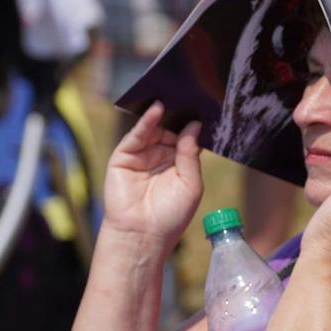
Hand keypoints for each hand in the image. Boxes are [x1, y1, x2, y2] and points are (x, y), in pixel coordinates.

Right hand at [103, 102, 202, 251]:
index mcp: (180, 164)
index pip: (187, 138)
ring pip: (154, 129)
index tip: (206, 107)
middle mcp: (161, 157)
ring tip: (176, 97)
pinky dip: (147, 121)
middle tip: (191, 95)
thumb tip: (194, 125)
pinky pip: (136, 135)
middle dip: (180, 115)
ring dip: (164, 114)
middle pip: (171, 129)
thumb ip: (190, 154)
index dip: (194, 125)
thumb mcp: (190, 183)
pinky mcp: (124, 156)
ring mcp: (142, 155)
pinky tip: (157, 110)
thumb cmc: (171, 215)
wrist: (143, 234)